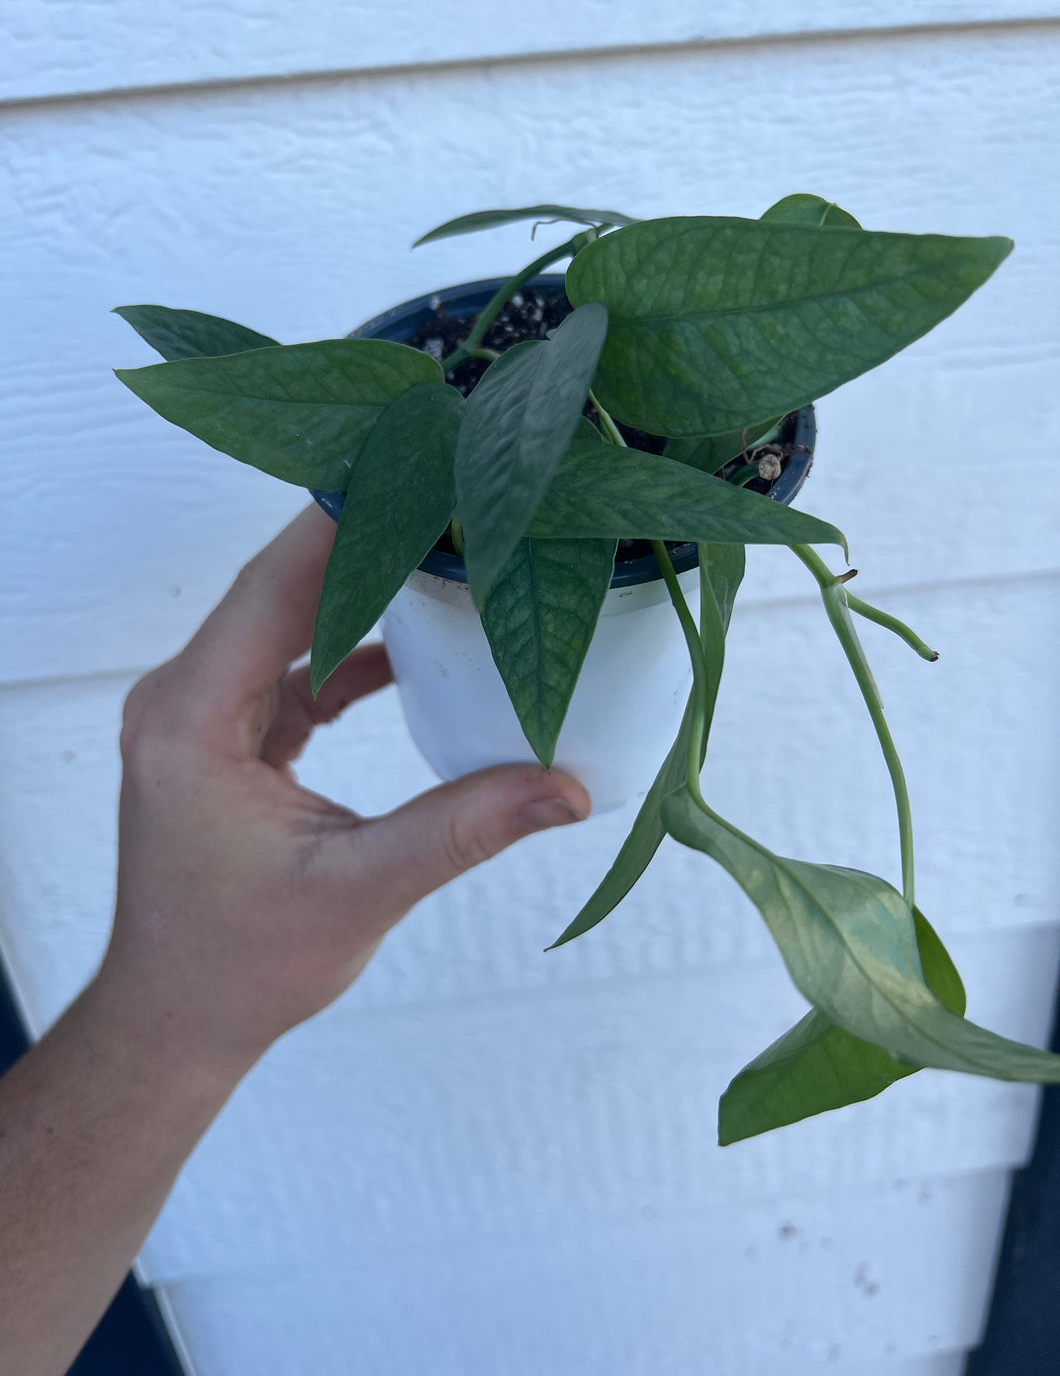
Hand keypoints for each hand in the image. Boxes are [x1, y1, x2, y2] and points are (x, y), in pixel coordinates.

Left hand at [94, 504, 589, 1079]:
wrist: (177, 1017)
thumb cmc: (240, 965)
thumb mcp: (358, 891)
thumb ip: (463, 829)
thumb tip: (569, 789)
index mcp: (194, 719)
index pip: (273, 589)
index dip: (340, 522)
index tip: (411, 465)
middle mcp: (186, 700)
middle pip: (280, 587)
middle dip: (362, 537)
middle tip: (446, 489)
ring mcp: (206, 716)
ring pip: (288, 620)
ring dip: (358, 587)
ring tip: (441, 547)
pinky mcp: (231, 737)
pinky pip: (295, 666)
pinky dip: (350, 650)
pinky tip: (415, 647)